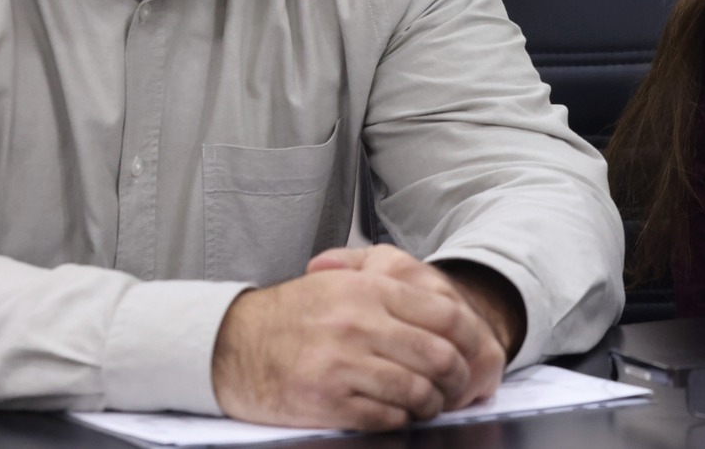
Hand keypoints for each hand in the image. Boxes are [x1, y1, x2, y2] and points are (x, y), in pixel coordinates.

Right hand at [210, 246, 501, 429]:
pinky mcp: (327, 400)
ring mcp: (343, 363)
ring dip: (430, 405)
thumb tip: (444, 311)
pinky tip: (394, 415)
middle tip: (455, 389)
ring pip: (418, 392)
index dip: (472, 340)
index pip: (446, 314)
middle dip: (457, 380)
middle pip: (439, 357)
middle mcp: (360, 323)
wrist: (231, 345)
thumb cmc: (289, 317)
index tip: (474, 356)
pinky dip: (400, 421)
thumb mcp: (339, 283)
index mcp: (368, 290)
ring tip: (425, 405)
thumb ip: (388, 287)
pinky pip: (386, 418)